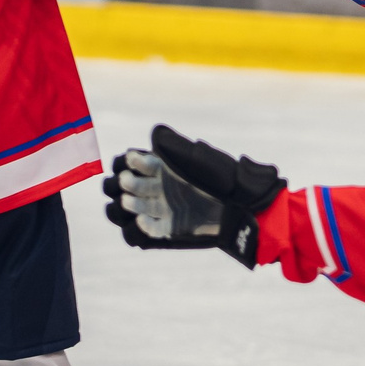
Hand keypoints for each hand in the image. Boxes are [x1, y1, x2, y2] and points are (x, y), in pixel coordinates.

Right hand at [102, 124, 287, 264]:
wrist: (241, 206)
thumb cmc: (222, 177)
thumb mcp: (198, 157)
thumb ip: (175, 146)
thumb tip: (155, 133)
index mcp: (163, 166)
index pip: (132, 162)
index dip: (126, 162)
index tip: (129, 161)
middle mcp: (158, 187)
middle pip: (125, 185)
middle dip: (122, 183)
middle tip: (128, 181)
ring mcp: (162, 209)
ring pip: (131, 208)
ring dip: (128, 205)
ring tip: (130, 202)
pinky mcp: (168, 229)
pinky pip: (146, 231)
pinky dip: (141, 227)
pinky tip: (142, 221)